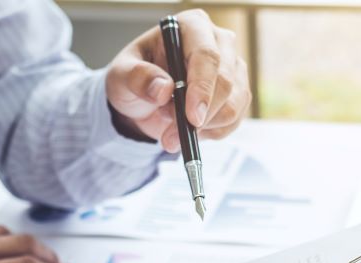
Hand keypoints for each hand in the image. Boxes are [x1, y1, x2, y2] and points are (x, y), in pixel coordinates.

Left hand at [105, 9, 250, 152]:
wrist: (144, 100)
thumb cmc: (135, 78)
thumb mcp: (122, 75)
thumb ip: (138, 78)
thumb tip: (164, 89)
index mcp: (191, 26)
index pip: (206, 55)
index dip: (201, 88)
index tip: (191, 118)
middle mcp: (219, 43)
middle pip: (225, 83)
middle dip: (199, 117)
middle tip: (170, 137)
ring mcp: (233, 69)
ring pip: (232, 106)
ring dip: (202, 129)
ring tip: (172, 132)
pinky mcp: (238, 94)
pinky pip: (233, 122)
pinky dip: (210, 133)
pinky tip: (189, 131)